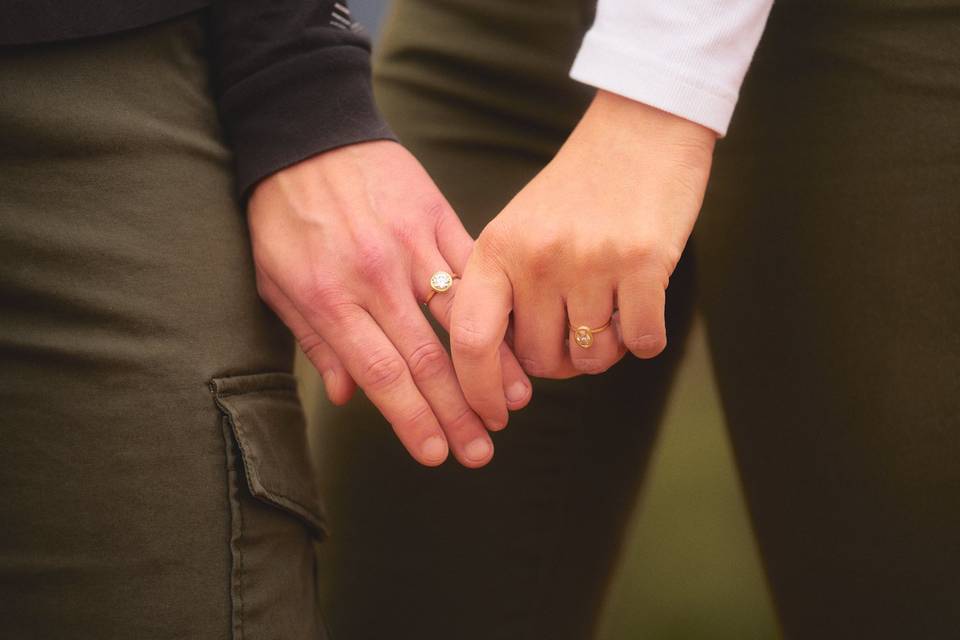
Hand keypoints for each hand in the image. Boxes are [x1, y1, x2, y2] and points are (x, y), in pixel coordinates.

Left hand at [248, 140, 531, 466]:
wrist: (306, 132)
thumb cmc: (283, 213)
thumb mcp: (276, 281)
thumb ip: (314, 340)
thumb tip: (347, 398)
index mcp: (330, 299)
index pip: (381, 375)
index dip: (413, 420)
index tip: (437, 454)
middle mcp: (374, 278)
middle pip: (426, 359)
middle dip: (457, 412)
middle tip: (482, 453)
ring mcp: (411, 246)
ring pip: (460, 318)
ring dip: (489, 368)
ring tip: (511, 408)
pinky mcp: (436, 218)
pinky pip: (472, 271)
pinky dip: (496, 310)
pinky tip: (514, 340)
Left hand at [450, 91, 714, 427]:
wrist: (640, 129)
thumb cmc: (579, 189)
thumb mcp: (520, 229)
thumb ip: (505, 291)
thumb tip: (505, 370)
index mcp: (497, 249)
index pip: (471, 340)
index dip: (476, 389)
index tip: (493, 415)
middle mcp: (537, 258)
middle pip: (541, 361)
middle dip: (560, 362)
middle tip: (578, 331)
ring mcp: (591, 261)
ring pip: (593, 359)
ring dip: (605, 349)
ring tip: (611, 306)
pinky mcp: (645, 263)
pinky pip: (642, 343)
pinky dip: (644, 338)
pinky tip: (642, 303)